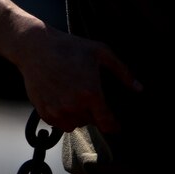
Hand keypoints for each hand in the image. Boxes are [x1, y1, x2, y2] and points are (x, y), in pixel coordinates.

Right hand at [14, 24, 140, 132]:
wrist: (35, 47)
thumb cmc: (70, 47)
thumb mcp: (101, 52)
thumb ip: (123, 72)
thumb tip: (139, 88)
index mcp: (91, 93)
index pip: (107, 122)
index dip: (114, 126)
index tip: (116, 126)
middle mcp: (74, 106)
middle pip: (91, 122)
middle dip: (93, 113)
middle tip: (88, 97)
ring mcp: (57, 110)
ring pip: (75, 125)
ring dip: (78, 116)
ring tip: (75, 98)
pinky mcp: (43, 111)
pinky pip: (59, 124)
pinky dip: (62, 117)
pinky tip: (62, 100)